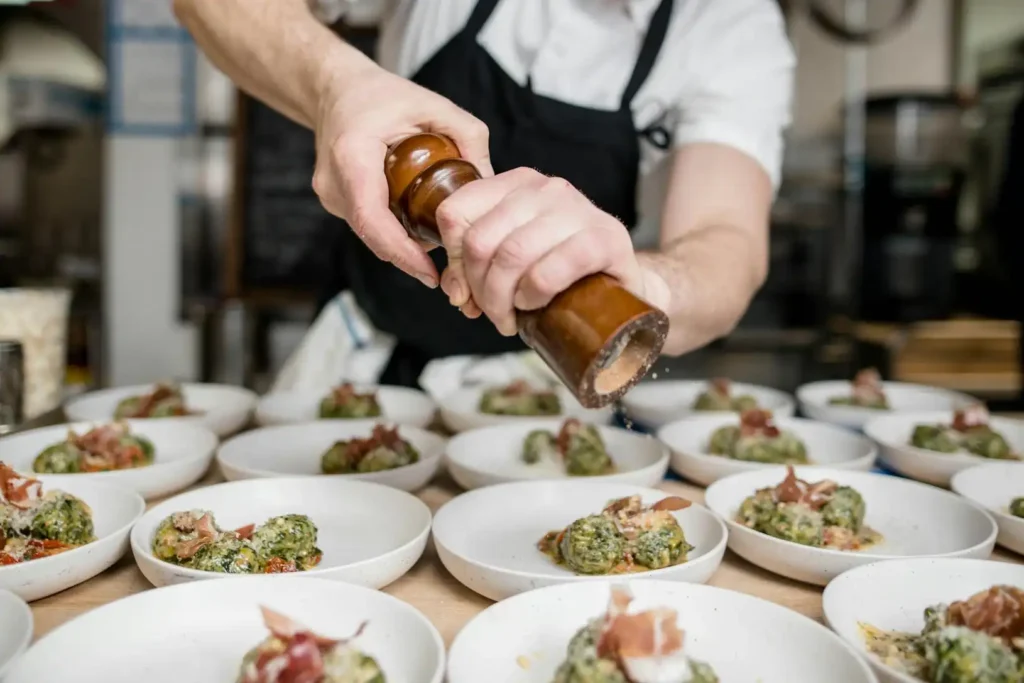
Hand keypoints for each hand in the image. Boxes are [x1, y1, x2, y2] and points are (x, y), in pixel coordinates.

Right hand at [311, 63, 493, 287]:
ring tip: (441, 241)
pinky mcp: (336, 202)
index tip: (432, 274)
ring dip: (404, 244)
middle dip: (411, 255)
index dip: (402, 253)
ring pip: (372, 234)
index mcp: (352, 155)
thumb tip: (490, 182)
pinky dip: (395, 230)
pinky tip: (420, 224)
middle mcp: (333, 182)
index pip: (372, 219)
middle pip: (374, 234)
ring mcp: (331, 195)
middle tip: (451, 266)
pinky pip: (369, 225)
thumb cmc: (384, 95)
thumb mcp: (435, 105)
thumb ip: (468, 136)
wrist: (337, 90)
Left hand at [434, 168, 657, 335]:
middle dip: (478, 288)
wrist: (622, 283)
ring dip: (502, 299)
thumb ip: (474, 266)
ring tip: (510, 318)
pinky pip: (550, 270)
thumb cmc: (560, 272)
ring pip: (512, 255)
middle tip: (492, 313)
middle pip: (480, 239)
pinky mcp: (605, 238)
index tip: (464, 290)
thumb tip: (454, 291)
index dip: (453, 260)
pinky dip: (534, 294)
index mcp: (515, 184)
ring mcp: (577, 209)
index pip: (455, 213)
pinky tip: (535, 304)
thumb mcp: (510, 259)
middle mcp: (545, 188)